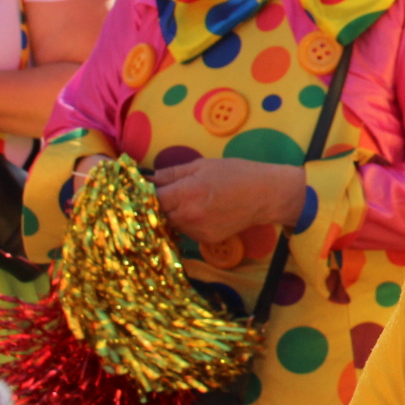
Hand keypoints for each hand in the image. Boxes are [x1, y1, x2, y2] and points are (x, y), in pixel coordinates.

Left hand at [152, 159, 305, 244]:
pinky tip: (200, 212)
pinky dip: (186, 223)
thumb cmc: (237, 173)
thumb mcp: (203, 165)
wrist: (267, 195)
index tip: (138, 191)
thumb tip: (145, 178)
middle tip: (161, 196)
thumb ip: (172, 173)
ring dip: (170, 215)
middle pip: (155, 215)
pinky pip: (185, 231)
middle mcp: (187, 215)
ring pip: (170, 224)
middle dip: (154, 206)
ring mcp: (196, 231)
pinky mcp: (204, 240)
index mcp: (185, 192)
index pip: (148, 199)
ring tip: (185, 203)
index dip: (140, 195)